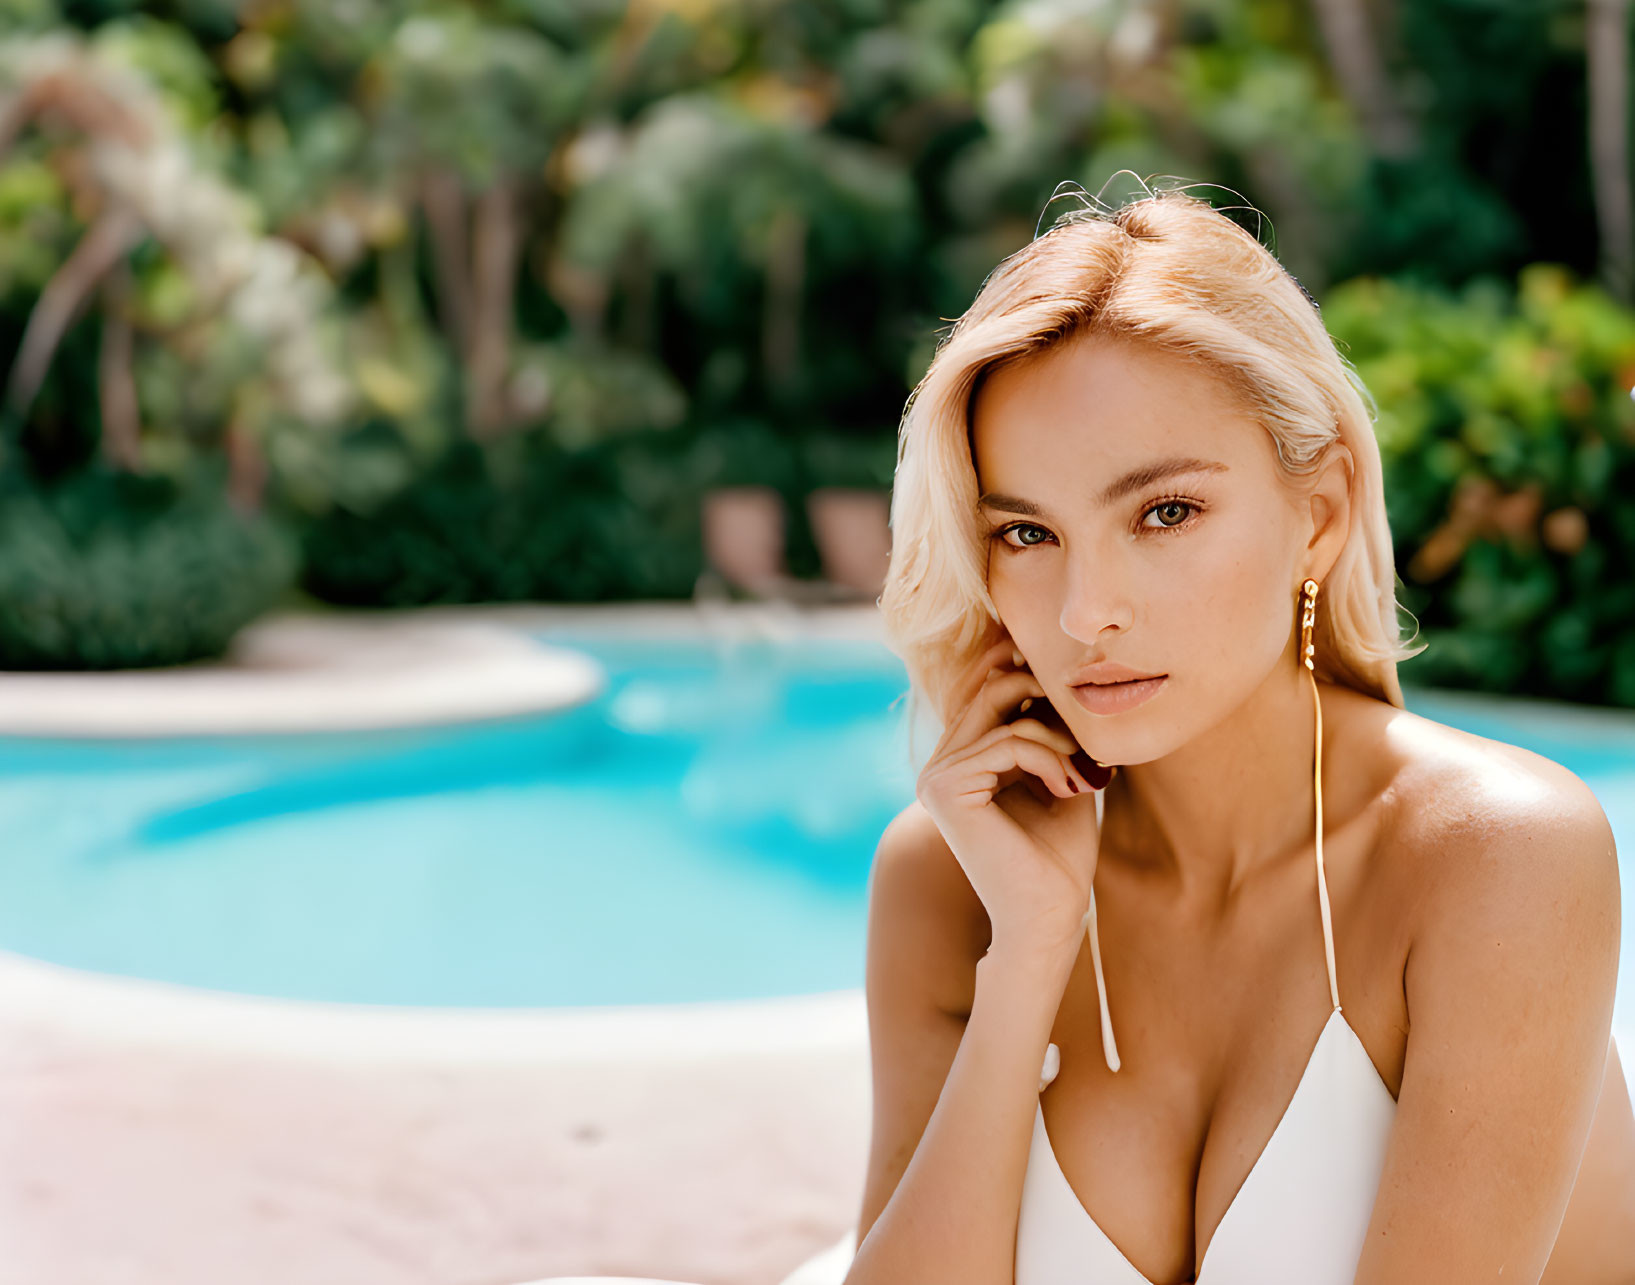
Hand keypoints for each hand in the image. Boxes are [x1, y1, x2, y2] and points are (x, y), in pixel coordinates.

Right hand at [915, 626, 1113, 963]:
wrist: (1049, 917)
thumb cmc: (1059, 859)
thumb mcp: (1061, 778)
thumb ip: (1051, 731)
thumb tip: (1054, 671)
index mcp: (959, 766)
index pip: (990, 695)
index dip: (1031, 678)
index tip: (1077, 693)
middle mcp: (938, 768)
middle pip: (990, 691)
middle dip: (1045, 695)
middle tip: (1085, 728)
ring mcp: (934, 777)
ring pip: (1001, 714)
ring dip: (1056, 738)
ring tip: (1084, 774)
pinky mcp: (944, 788)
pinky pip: (1006, 743)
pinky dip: (1048, 758)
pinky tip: (1069, 788)